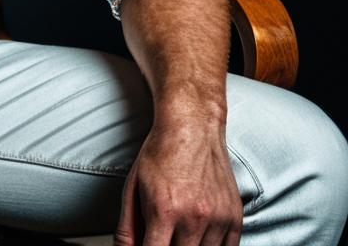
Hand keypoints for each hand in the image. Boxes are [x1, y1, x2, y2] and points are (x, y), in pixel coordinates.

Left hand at [115, 119, 242, 245]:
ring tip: (180, 232)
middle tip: (164, 235)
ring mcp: (217, 219)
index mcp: (164, 211)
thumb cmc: (160, 153)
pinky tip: (199, 236)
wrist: (191, 126)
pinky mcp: (234, 217)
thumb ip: (128, 225)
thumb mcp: (133, 186)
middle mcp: (193, 218)